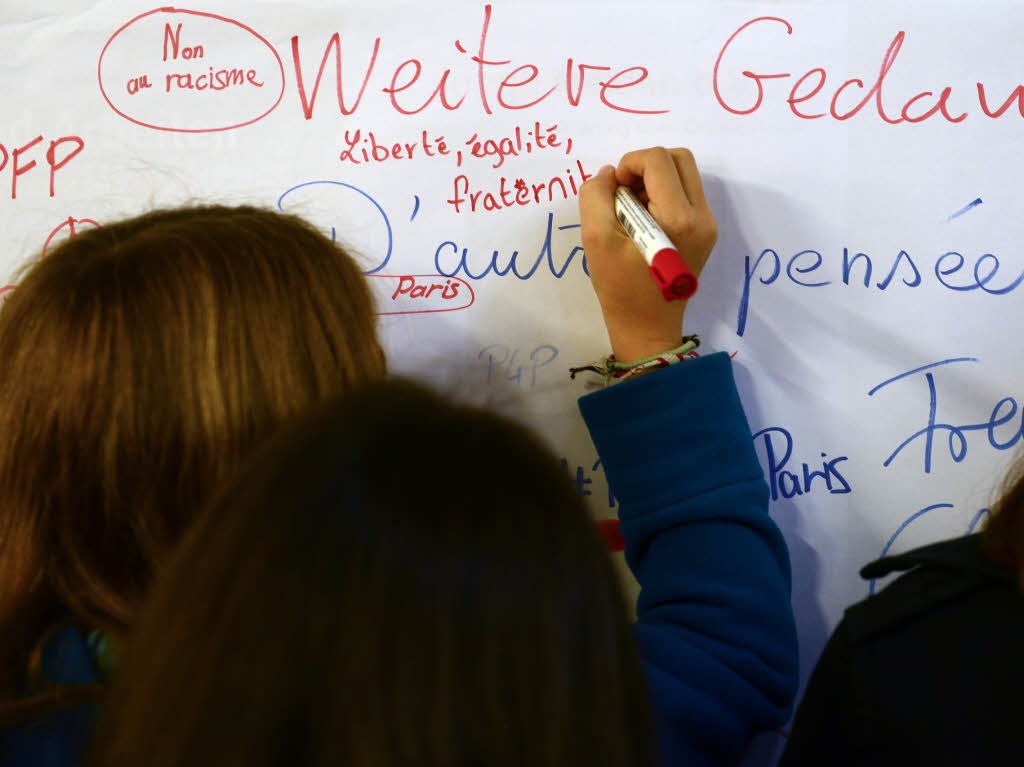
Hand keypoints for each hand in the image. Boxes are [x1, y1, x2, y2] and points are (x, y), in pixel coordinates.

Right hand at [578, 147, 717, 361]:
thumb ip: (596, 197)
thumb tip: (610, 174)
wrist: (647, 327)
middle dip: (645, 166)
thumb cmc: (620, 289)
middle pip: (678, 158)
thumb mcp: (596, 240)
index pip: (657, 160)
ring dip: (654, 179)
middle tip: (624, 193)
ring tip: (632, 209)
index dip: (629, 164)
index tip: (614, 191)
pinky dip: (662, 195)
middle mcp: (702, 216)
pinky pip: (686, 194)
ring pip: (684, 173)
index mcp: (679, 218)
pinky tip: (644, 221)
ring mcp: (708, 224)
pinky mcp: (705, 232)